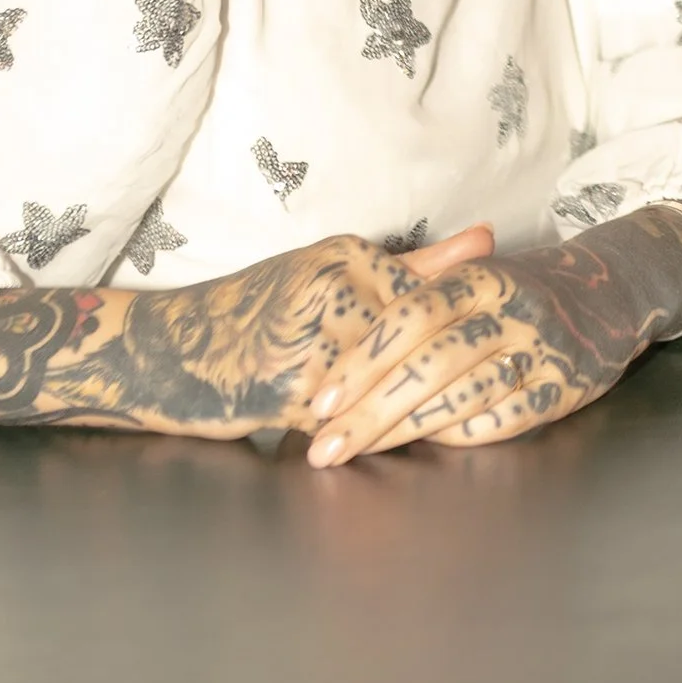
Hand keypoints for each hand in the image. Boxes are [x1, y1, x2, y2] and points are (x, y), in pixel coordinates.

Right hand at [0, 227, 497, 435]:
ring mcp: (315, 344)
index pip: (433, 299)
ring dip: (431, 407)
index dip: (470, 331)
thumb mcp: (335, 274)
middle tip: (514, 387)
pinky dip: (387, 433)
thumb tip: (491, 239)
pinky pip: (359, 419)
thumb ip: (418, 265)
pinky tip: (414, 443)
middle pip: (423, 343)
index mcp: (346, 257)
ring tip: (471, 418)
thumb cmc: (257, 313)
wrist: (167, 353)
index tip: (513, 347)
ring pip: (397, 384)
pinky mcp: (296, 394)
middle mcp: (333, 291)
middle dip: (463, 372)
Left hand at [307, 203, 681, 463]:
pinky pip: (504, 418)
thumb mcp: (475, 275)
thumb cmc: (520, 290)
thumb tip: (339, 331)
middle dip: (369, 410)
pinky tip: (426, 447)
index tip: (321, 400)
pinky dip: (462, 433)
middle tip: (322, 446)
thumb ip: (417, 294)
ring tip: (356, 453)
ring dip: (403, 430)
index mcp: (479, 279)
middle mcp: (510, 312)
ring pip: (463, 395)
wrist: (612, 291)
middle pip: (430, 364)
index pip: (411, 318)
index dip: (363, 360)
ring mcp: (540, 350)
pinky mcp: (564, 387)